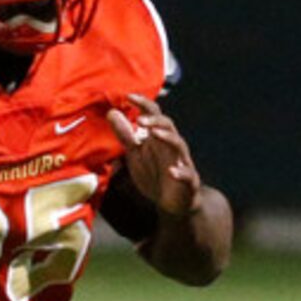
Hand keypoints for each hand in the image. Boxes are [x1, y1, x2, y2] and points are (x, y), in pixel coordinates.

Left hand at [109, 93, 203, 219]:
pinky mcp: (189, 182)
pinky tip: (172, 172)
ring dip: (168, 138)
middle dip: (155, 120)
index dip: (144, 104)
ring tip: (155, 134)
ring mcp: (182, 162)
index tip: (129, 97)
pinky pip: (187, 175)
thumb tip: (112, 112)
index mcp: (158, 138)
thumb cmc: (154, 174)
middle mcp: (171, 146)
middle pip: (168, 126)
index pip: (154, 115)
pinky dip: (180, 172)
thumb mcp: (135, 153)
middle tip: (140, 120)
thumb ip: (125, 134)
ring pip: (179, 145)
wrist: (173, 202)